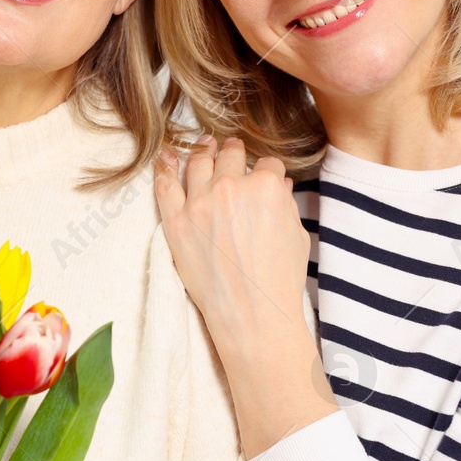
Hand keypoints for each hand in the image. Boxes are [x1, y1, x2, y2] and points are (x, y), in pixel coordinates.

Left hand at [154, 137, 337, 456]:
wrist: (252, 315)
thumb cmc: (279, 280)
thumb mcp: (295, 235)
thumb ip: (284, 203)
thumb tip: (277, 183)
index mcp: (266, 187)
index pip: (266, 164)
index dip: (266, 171)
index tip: (262, 175)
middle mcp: (231, 188)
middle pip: (230, 156)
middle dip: (233, 151)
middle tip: (230, 148)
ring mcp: (199, 204)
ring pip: (198, 163)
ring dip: (201, 150)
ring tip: (203, 145)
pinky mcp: (175, 222)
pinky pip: (165, 186)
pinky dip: (164, 168)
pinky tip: (166, 158)